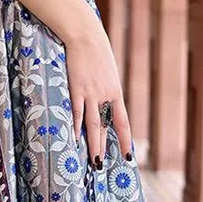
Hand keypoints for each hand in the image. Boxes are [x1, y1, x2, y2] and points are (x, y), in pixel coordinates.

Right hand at [63, 15, 133, 167]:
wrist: (85, 35)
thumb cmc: (96, 51)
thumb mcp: (107, 72)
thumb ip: (106, 88)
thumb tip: (104, 100)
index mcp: (115, 93)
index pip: (122, 122)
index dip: (124, 140)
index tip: (127, 156)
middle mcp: (105, 95)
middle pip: (105, 127)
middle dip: (103, 148)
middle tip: (102, 166)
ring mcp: (90, 93)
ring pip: (93, 124)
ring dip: (92, 144)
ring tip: (92, 161)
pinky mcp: (76, 87)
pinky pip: (76, 111)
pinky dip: (75, 126)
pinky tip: (74, 138)